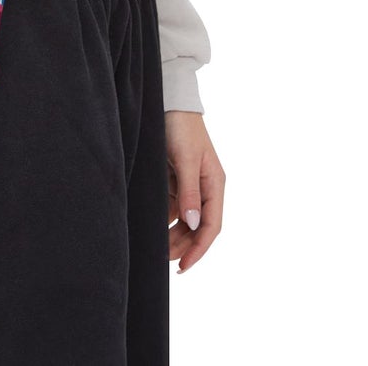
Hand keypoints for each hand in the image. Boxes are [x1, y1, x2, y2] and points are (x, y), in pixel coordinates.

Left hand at [165, 110, 223, 271]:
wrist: (168, 101)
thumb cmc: (181, 126)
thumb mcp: (186, 159)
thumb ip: (190, 192)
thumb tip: (194, 224)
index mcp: (214, 183)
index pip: (211, 225)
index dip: (199, 248)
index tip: (184, 265)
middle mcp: (204, 186)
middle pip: (197, 226)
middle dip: (183, 244)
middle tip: (164, 259)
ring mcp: (189, 183)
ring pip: (184, 218)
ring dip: (173, 233)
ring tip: (156, 247)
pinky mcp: (174, 177)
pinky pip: (171, 205)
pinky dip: (164, 218)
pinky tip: (152, 225)